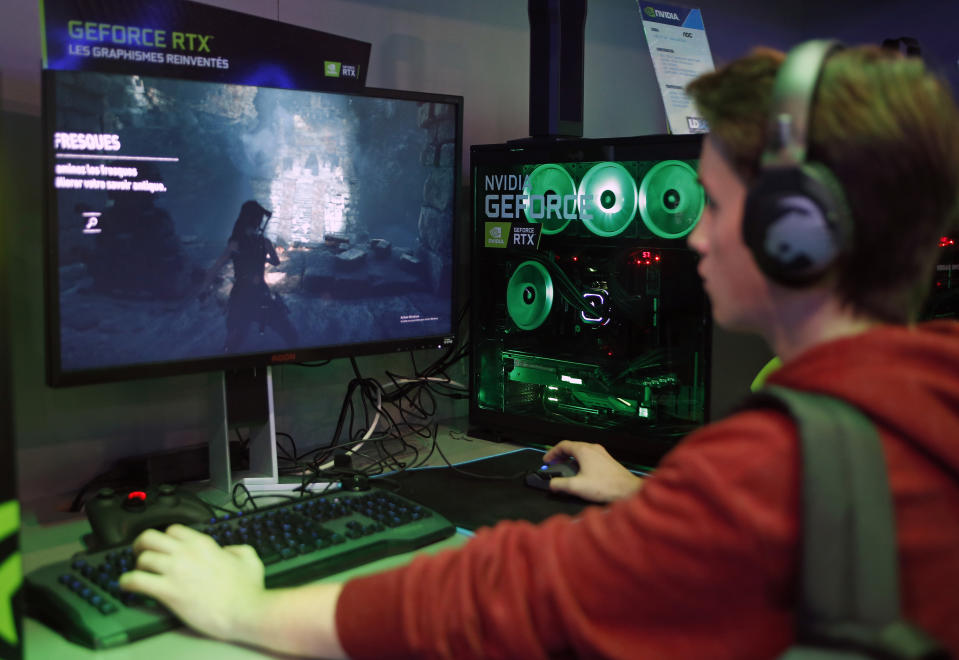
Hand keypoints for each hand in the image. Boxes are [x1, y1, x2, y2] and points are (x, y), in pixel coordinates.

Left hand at [119, 524, 266, 641]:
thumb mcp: (251, 560)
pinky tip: (127, 586)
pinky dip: (127, 582)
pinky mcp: (167, 591)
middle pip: (150, 537)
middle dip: (141, 544)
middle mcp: (186, 552)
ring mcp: (175, 571)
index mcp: (204, 544)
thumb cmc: (248, 589)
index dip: (165, 537)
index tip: (163, 546)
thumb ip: (238, 549)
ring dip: (136, 565)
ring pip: (142, 558)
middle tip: (140, 553)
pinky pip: (136, 580)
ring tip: (137, 573)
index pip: (173, 530)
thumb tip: (229, 551)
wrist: (244, 611)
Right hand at [542, 440, 643, 502]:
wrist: (628, 490)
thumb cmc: (606, 486)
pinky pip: (589, 457)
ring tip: (565, 470)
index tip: (547, 460)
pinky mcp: (607, 461)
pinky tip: (580, 473)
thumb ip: (560, 484)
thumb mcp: (577, 486)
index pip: (563, 445)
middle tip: (554, 464)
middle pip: (572, 447)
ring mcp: (601, 454)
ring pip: (581, 452)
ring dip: (571, 459)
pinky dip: (580, 462)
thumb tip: (552, 484)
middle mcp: (593, 449)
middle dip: (561, 456)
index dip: (552, 453)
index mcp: (584, 450)